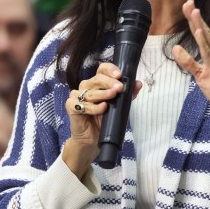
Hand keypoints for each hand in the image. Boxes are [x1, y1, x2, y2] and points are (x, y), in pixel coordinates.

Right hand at [63, 62, 141, 177]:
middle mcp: (86, 86)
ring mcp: (77, 96)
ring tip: (113, 95)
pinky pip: (82, 105)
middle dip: (109, 82)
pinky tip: (103, 108)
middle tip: (119, 87)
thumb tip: (138, 83)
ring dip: (103, 94)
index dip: (110, 70)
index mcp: (97, 83)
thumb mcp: (119, 106)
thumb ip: (128, 95)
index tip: (120, 75)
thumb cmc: (105, 120)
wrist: (92, 139)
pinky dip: (94, 107)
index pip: (102, 70)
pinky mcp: (71, 106)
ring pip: (90, 92)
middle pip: (96, 79)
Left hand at [173, 0, 209, 135]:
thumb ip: (188, 62)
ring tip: (193, 11)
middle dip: (196, 17)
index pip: (203, 33)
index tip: (187, 6)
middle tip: (188, 1)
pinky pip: (209, 54)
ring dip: (200, 24)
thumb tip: (175, 48)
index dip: (194, 20)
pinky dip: (204, 42)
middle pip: (206, 32)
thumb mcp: (200, 75)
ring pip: (208, 39)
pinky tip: (199, 31)